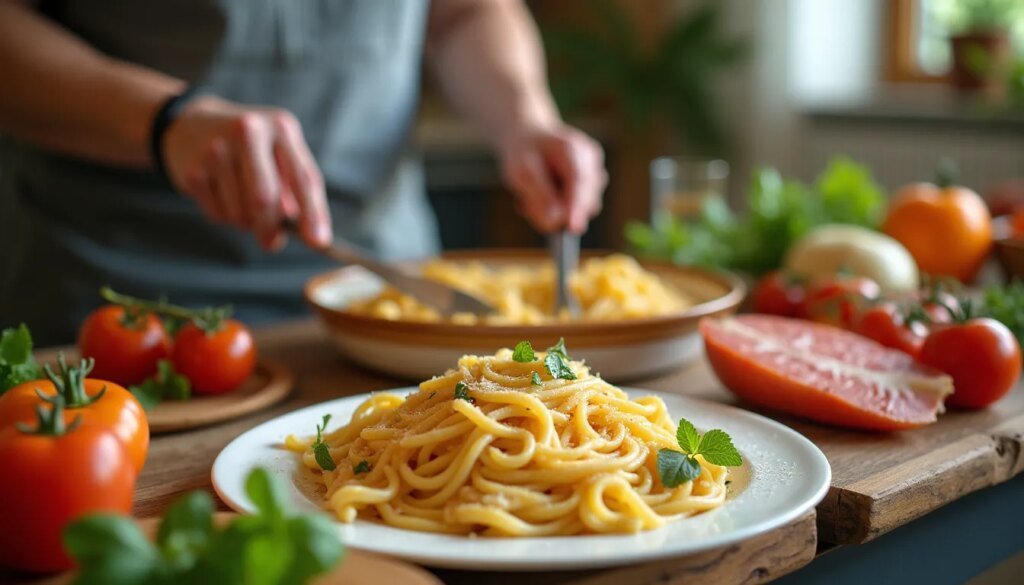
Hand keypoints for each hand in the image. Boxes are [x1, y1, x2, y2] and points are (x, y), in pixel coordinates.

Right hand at [161, 95, 331, 249]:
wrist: (190, 124)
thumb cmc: (249, 147)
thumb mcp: (277, 152)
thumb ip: (294, 188)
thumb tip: (311, 234)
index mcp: (281, 127)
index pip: (303, 178)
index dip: (314, 213)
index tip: (319, 242)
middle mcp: (249, 132)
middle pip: (265, 198)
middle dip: (270, 228)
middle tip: (272, 242)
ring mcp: (216, 149)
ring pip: (240, 212)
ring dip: (246, 223)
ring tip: (243, 207)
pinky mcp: (193, 170)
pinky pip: (217, 214)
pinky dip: (225, 217)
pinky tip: (222, 196)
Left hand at [500, 125, 606, 234]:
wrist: (531, 139)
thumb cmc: (524, 153)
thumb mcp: (520, 171)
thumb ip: (538, 194)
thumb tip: (555, 221)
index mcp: (572, 149)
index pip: (579, 181)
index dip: (577, 205)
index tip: (573, 227)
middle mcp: (591, 162)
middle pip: (587, 201)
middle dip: (557, 210)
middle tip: (526, 204)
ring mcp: (595, 176)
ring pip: (583, 211)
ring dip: (554, 210)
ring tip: (531, 196)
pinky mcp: (593, 190)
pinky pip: (577, 212)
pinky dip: (558, 210)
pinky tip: (543, 196)